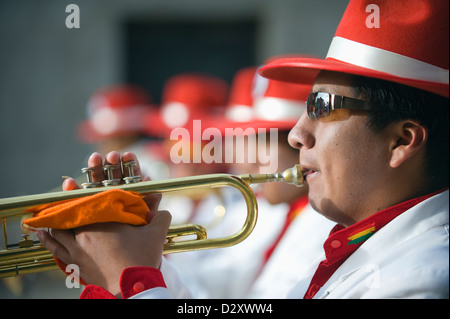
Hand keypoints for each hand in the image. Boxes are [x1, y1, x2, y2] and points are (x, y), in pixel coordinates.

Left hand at [37, 151, 170, 297]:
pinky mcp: (74, 263)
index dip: (78, 190)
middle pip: (70, 213)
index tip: (70, 183)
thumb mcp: (156, 234)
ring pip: (58, 229)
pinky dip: (47, 239)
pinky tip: (41, 234)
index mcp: (105, 220)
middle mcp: (86, 232)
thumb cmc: (142, 259)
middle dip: (66, 203)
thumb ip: (160, 216)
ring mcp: (78, 248)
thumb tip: (160, 203)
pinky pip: (55, 249)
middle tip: (61, 194)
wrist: (131, 288)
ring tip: (49, 213)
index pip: (89, 200)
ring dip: (54, 220)